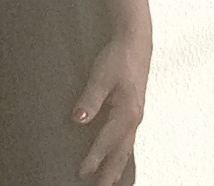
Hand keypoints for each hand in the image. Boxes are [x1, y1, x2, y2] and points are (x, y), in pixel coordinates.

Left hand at [72, 34, 150, 185]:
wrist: (136, 42)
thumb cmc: (118, 57)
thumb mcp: (101, 76)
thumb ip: (90, 99)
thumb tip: (78, 120)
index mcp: (127, 113)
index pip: (106, 142)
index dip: (94, 158)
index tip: (82, 172)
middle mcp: (134, 119)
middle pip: (120, 152)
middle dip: (110, 172)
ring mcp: (135, 115)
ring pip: (125, 147)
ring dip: (117, 165)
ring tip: (110, 181)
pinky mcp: (132, 110)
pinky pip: (127, 138)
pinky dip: (122, 152)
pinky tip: (117, 156)